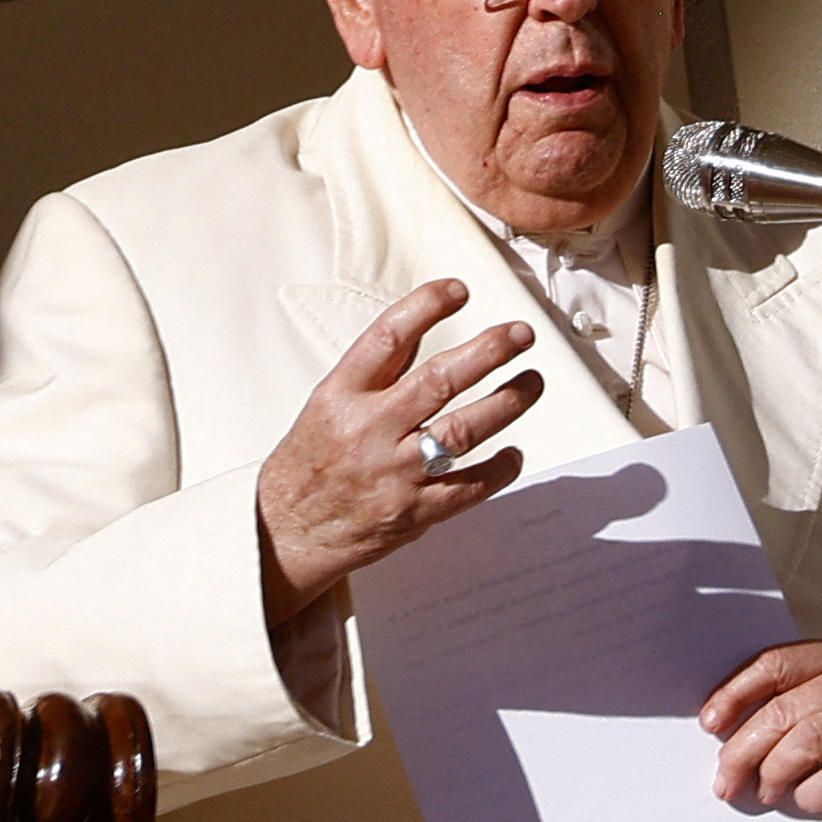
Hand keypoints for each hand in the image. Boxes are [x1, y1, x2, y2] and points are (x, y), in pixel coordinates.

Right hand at [256, 279, 541, 625]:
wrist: (288, 531)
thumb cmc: (311, 462)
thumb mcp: (331, 402)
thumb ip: (380, 367)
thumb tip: (425, 321)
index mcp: (342, 396)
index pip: (388, 337)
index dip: (427, 306)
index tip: (459, 290)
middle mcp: (369, 430)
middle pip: (439, 380)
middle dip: (488, 351)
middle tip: (520, 334)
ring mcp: (394, 473)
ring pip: (463, 431)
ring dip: (507, 402)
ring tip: (532, 382)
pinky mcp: (414, 512)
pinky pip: (469, 487)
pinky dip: (499, 469)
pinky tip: (514, 453)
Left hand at [701, 635, 821, 821]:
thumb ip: (803, 698)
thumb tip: (731, 729)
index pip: (776, 664)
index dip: (735, 693)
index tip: (710, 722)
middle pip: (785, 708)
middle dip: (744, 747)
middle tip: (726, 776)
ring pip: (807, 742)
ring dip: (774, 773)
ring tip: (765, 790)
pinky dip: (811, 793)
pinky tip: (804, 798)